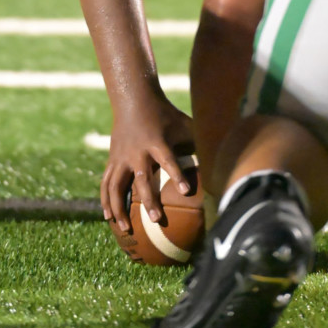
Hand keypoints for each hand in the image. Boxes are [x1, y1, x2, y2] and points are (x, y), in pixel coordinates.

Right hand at [101, 93, 193, 231]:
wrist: (133, 100)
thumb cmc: (164, 114)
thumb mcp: (184, 123)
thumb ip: (198, 140)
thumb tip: (222, 155)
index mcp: (157, 142)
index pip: (168, 160)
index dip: (177, 174)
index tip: (185, 191)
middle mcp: (138, 152)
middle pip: (141, 179)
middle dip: (148, 200)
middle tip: (157, 220)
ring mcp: (122, 157)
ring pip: (117, 185)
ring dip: (119, 207)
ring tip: (126, 228)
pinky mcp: (113, 160)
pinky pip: (106, 183)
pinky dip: (106, 200)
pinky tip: (108, 218)